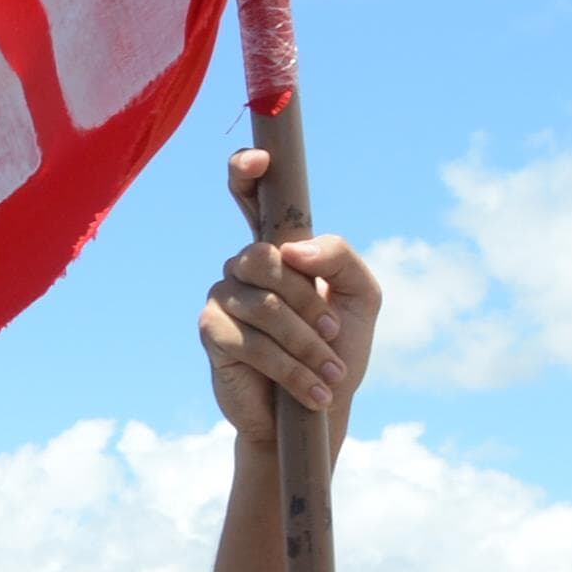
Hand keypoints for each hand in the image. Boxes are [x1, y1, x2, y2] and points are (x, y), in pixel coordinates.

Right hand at [199, 144, 380, 445]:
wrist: (316, 411)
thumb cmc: (337, 350)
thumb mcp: (361, 297)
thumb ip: (340, 258)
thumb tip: (290, 251)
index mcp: (278, 249)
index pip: (251, 197)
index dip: (246, 172)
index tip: (259, 161)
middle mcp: (244, 266)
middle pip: (267, 258)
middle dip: (309, 302)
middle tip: (334, 333)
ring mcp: (222, 296)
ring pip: (265, 305)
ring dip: (307, 344)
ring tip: (328, 373)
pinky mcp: (211, 332)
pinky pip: (252, 340)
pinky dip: (291, 368)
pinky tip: (311, 390)